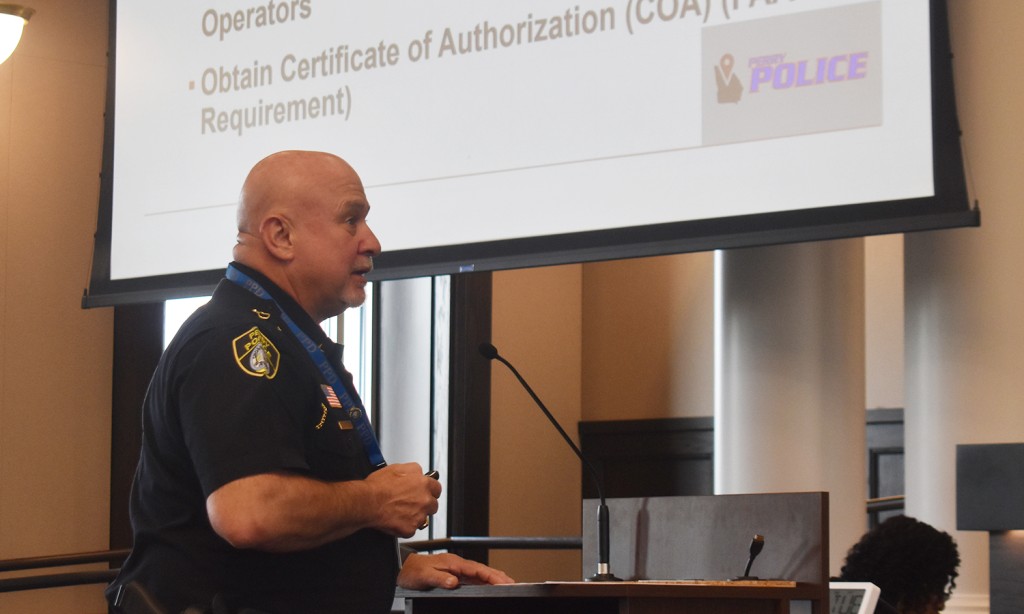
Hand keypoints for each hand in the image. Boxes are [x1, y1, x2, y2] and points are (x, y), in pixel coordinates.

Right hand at [366, 463, 440, 536]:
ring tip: (401, 512)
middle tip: (411, 503)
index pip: (436, 488)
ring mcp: (419, 516)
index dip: (430, 491)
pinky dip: (405, 526)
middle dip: (425, 504)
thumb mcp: (397, 468)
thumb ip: (413, 470)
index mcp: (423, 484)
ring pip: (423, 518)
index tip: (425, 492)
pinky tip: (395, 520)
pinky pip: (411, 529)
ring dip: (415, 516)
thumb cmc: (378, 486)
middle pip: (433, 505)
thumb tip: (418, 472)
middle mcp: (424, 500)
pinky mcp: (410, 529)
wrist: (368, 502)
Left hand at [398, 552, 514, 589]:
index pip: (478, 569)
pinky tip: (488, 586)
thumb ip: (440, 579)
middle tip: (513, 583)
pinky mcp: (454, 574)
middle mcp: (457, 565)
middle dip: (499, 576)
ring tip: (506, 584)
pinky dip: (484, 581)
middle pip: (483, 570)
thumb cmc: (412, 571)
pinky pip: (473, 578)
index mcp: (453, 563)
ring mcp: (456, 569)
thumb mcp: (424, 576)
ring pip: (479, 574)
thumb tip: (454, 582)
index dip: (492, 576)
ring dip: (493, 578)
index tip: (504, 581)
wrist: (402, 568)